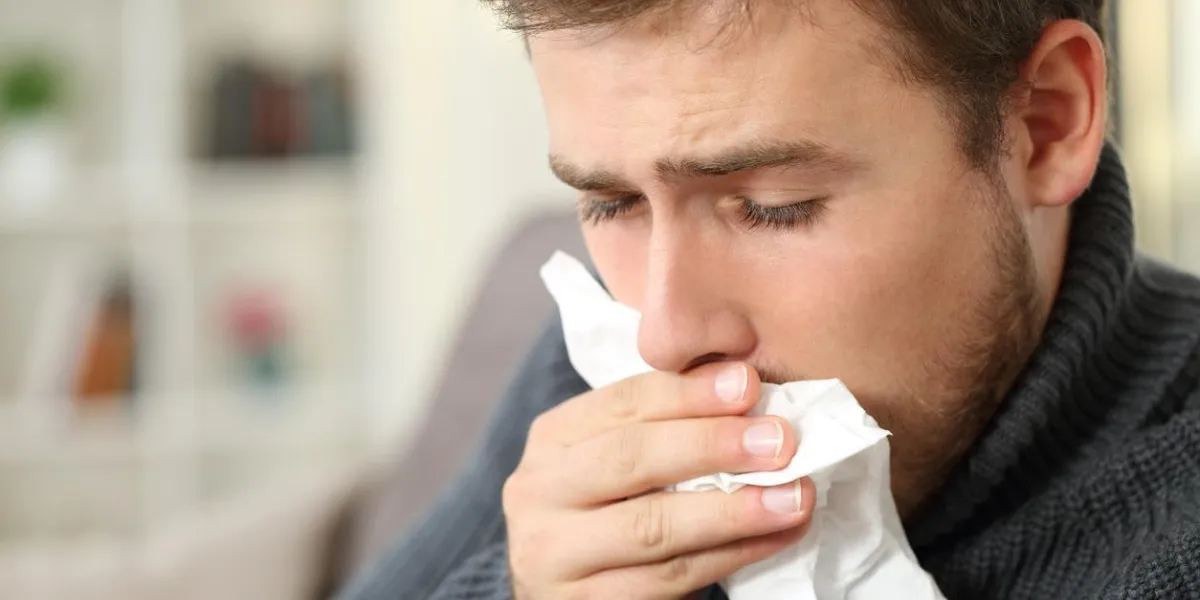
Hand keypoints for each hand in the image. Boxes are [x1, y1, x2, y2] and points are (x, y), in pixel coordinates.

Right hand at [503, 363, 816, 598]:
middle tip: (781, 441)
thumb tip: (746, 387)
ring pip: (651, 526)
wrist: (570, 589)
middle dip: (712, 445)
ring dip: (733, 510)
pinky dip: (726, 557)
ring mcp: (553, 553)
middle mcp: (539, 491)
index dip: (688, 392)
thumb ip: (669, 423)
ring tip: (794, 496)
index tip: (749, 383)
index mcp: (553, 438)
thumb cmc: (610, 512)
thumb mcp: (621, 459)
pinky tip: (772, 539)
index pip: (622, 402)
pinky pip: (663, 581)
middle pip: (631, 458)